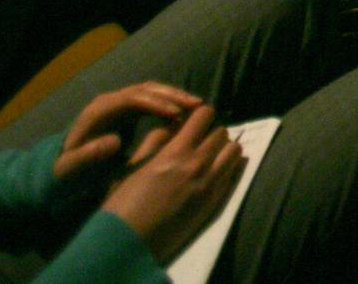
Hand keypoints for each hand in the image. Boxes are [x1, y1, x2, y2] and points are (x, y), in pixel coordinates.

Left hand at [53, 83, 200, 184]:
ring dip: (175, 96)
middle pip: (145, 89)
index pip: (131, 99)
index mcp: (99, 111)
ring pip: (152, 92)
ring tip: (197, 106)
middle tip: (196, 105)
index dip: (154, 103)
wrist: (63, 167)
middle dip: (171, 95)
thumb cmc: (67, 170)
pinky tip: (186, 114)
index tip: (176, 113)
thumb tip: (114, 141)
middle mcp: (110, 101)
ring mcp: (120, 104)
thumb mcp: (70, 168)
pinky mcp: (128, 111)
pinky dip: (170, 104)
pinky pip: (153, 101)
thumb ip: (87, 156)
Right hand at [101, 105, 245, 263]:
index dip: (200, 114)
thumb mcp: (133, 165)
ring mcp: (210, 185)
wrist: (128, 243)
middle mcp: (198, 164)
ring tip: (209, 156)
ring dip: (223, 148)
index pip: (204, 115)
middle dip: (210, 132)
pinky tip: (215, 170)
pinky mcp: (215, 203)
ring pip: (234, 151)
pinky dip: (228, 166)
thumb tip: (173, 124)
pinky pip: (233, 174)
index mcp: (176, 152)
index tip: (193, 120)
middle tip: (199, 140)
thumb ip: (156, 140)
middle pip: (222, 132)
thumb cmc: (123, 203)